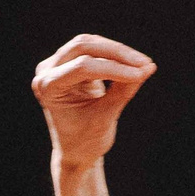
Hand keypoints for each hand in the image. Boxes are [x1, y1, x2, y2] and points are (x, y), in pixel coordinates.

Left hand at [31, 33, 155, 195]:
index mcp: (48, 88)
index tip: (140, 74)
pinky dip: (115, 56)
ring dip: (118, 51)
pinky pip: (94, 51)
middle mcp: (47, 71)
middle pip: (84, 47)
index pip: (82, 67)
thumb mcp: (105, 119)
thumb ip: (124, 91)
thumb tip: (148, 68)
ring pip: (90, 44)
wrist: (75, 151)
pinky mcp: (69, 62)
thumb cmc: (85, 141)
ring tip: (143, 64)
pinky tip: (133, 65)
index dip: (114, 68)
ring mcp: (55, 64)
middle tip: (144, 64)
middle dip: (116, 53)